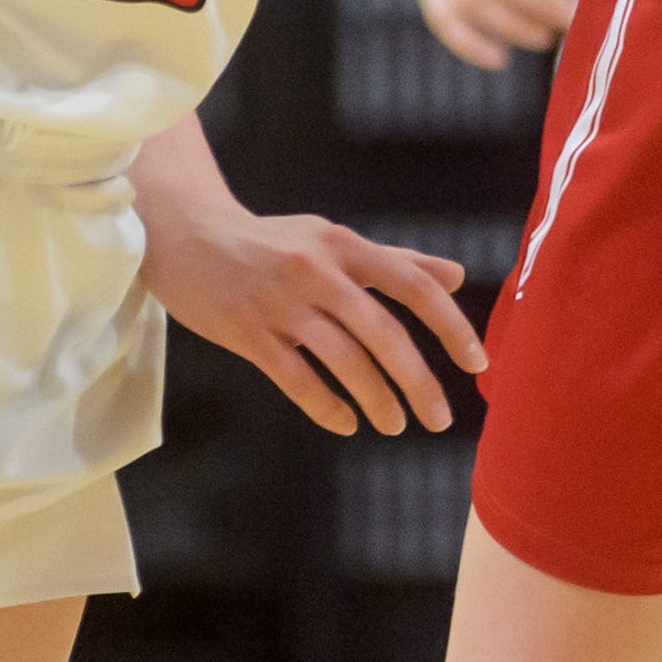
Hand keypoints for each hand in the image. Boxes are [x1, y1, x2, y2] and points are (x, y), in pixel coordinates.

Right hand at [144, 203, 484, 436]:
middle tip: (440, 420)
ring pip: (343, 361)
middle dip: (418, 382)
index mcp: (344, 245)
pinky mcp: (246, 331)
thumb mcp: (331, 239)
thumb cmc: (271, 243)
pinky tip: (347, 423)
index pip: (413, 285)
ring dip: (377, 400)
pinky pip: (296, 378)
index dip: (451, 326)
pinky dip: (327, 406)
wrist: (185, 236)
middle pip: (383, 333)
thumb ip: (394, 259)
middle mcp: (317, 271)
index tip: (477, 364)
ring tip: (395, 426)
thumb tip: (457, 274)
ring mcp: (280, 302)